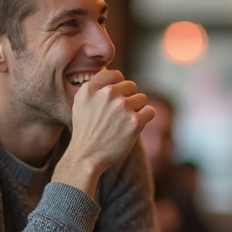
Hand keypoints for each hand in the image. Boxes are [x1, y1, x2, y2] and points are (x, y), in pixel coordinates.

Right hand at [58, 69, 154, 184]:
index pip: (116, 74)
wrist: (86, 157)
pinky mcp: (135, 122)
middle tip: (118, 115)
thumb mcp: (81, 103)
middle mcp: (107, 94)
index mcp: (92, 88)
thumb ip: (96, 87)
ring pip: (142, 98)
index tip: (115, 98)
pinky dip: (145, 118)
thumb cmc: (86, 130)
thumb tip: (115, 75)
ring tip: (123, 122)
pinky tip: (134, 126)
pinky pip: (150, 111)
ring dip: (136, 109)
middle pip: (131, 86)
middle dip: (128, 98)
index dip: (118, 86)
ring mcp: (122, 107)